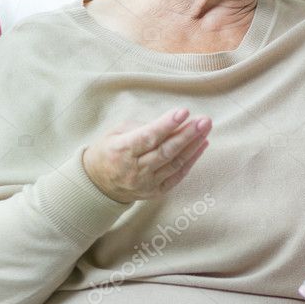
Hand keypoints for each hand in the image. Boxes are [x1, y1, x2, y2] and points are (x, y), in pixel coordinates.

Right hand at [81, 108, 210, 203]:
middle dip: (188, 135)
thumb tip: (173, 122)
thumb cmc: (110, 150)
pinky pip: (177, 175)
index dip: (167, 125)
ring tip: (206, 129)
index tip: (184, 111)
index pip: (148, 137)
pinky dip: (191, 160)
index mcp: (121, 151)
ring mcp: (146, 183)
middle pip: (165, 151)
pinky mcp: (155, 192)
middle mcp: (134, 170)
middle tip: (204, 120)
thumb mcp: (117, 132)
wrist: (98, 183)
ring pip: (175, 163)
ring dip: (194, 145)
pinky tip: (202, 144)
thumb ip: (144, 127)